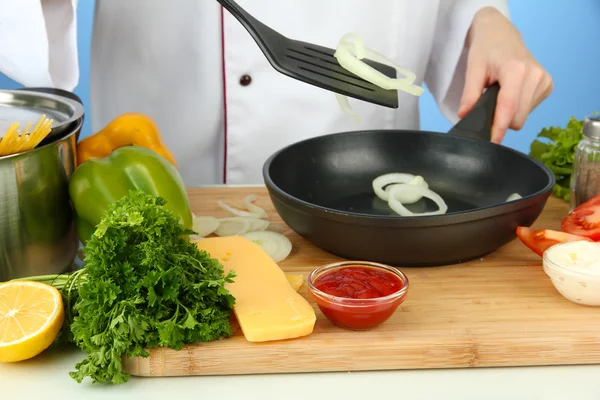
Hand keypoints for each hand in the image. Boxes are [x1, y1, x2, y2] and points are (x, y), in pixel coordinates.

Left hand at [457, 7, 552, 143]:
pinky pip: (530, 110)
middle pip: (517, 118)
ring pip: (523, 116)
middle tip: (487, 107)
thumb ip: (470, 94)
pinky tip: (511, 93)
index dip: (499, 128)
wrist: (500, 33)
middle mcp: (535, 75)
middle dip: (501, 120)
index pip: (508, 107)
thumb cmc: (485, 49)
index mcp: (516, 70)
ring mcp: (544, 80)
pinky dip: (517, 108)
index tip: (492, 142)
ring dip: (509, 114)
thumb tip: (465, 116)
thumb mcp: (473, 69)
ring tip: (500, 94)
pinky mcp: (548, 85)